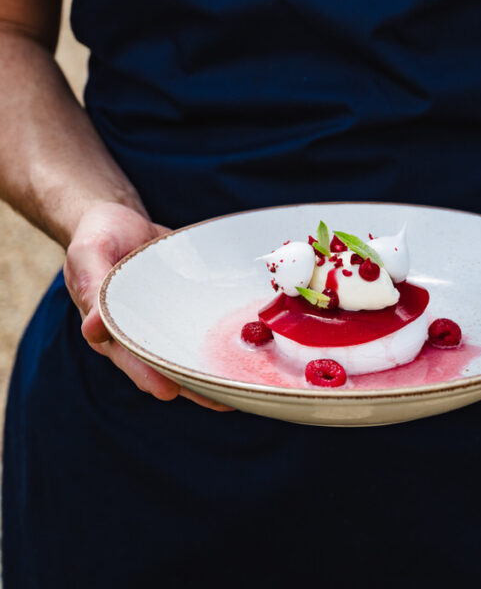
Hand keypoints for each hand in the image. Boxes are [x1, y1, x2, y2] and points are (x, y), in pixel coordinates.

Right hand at [63, 201, 233, 411]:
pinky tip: (253, 345)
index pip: (130, 358)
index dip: (148, 375)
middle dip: (193, 384)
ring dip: (214, 369)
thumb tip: (92, 330)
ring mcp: (165, 323)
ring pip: (190, 351)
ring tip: (244, 387)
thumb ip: (91, 287)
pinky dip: (224, 336)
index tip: (168, 390)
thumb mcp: (89, 254)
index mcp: (111, 329)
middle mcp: (141, 333)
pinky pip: (204, 325)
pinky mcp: (185, 308)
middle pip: (167, 365)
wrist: (120, 220)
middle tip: (221, 398)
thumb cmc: (98, 237)